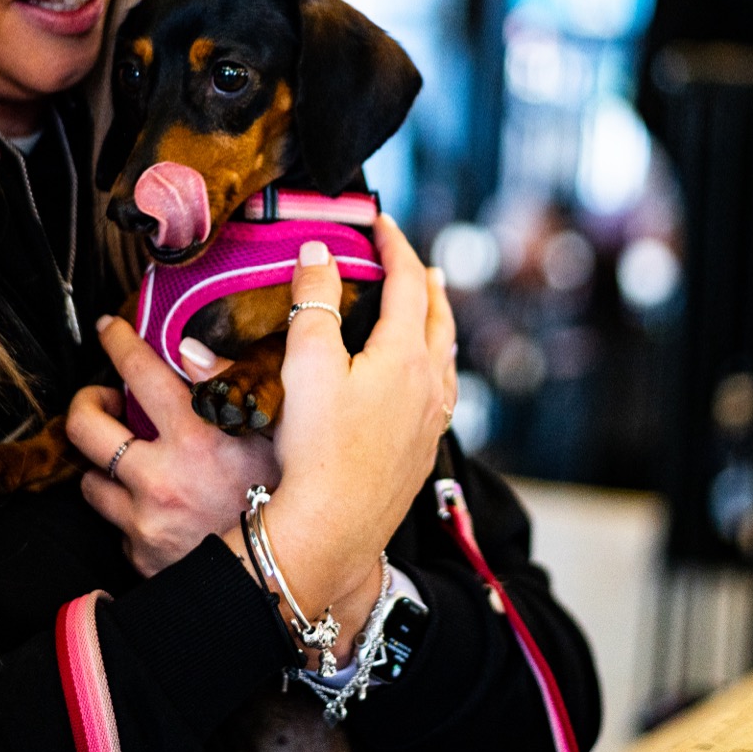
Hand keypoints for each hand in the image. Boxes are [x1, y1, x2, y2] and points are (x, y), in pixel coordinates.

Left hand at [66, 322, 279, 577]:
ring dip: (106, 466)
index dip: (118, 342)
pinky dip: (131, 514)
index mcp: (197, 439)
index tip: (109, 330)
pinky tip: (162, 511)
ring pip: (90, 482)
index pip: (140, 372)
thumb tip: (189, 352)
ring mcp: (144, 523)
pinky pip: (117, 527)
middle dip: (86, 404)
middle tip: (103, 400)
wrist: (288, 581)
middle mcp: (160, 480)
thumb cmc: (290, 502)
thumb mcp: (276, 436)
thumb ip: (234, 388)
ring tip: (132, 461)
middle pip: (83, 427)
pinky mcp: (140, 557)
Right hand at [244, 216, 456, 659]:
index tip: (381, 222)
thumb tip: (319, 253)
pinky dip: (436, 364)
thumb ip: (314, 302)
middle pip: (438, 317)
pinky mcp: (422, 452)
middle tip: (414, 260)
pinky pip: (442, 391)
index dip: (395, 246)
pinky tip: (426, 377)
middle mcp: (430, 384)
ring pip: (446, 355)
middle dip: (425, 281)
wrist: (333, 529)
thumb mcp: (306, 364)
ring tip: (431, 307)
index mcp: (405, 356)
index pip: (408, 283)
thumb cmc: (318, 449)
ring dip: (437, 321)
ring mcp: (431, 421)